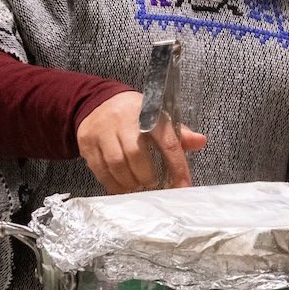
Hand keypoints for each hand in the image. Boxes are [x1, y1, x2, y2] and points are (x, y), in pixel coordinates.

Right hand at [76, 90, 206, 193]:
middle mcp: (124, 121)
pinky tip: (122, 187)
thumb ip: (178, 133)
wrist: (97, 102)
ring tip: (138, 187)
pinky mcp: (87, 142)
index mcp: (149, 113)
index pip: (167, 141)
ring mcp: (103, 131)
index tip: (183, 185)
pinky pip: (99, 169)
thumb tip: (201, 142)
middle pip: (136, 154)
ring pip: (116, 163)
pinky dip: (112, 184)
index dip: (177, 165)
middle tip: (153, 185)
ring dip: (129, 182)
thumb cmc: (135, 114)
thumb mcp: (157, 117)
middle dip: (147, 176)